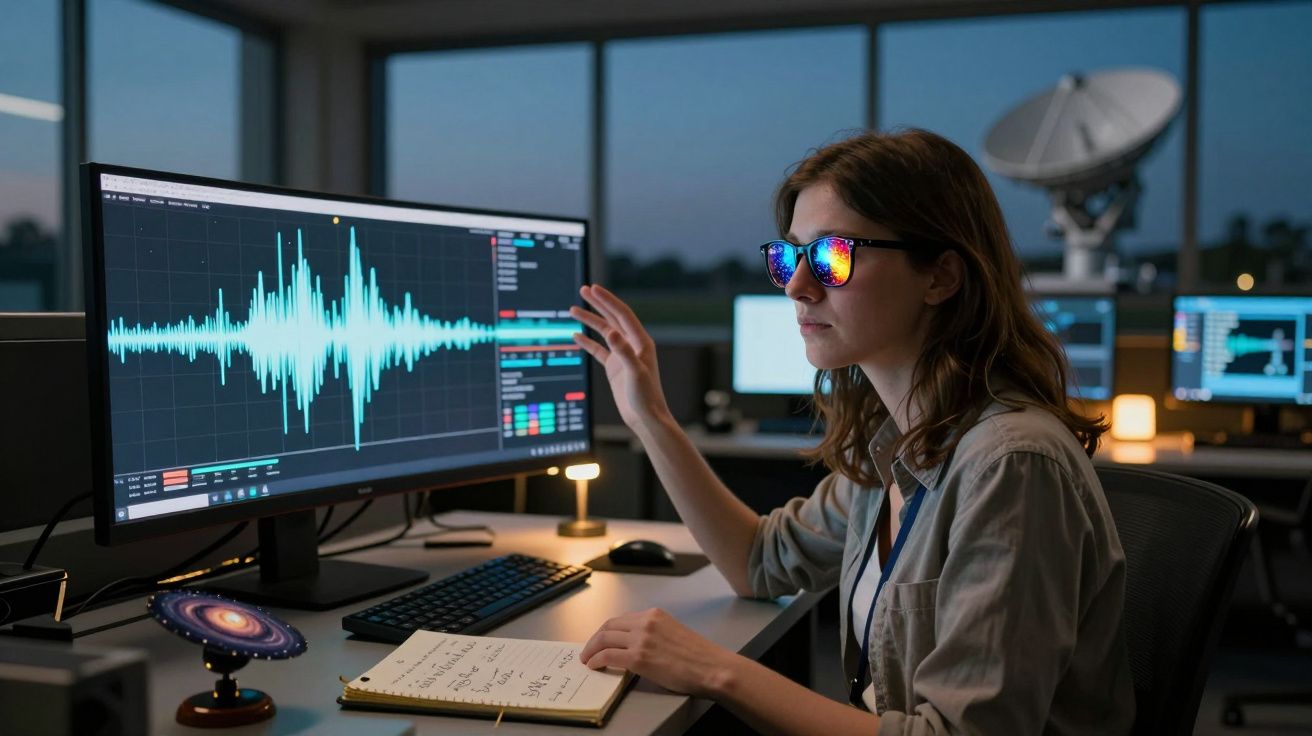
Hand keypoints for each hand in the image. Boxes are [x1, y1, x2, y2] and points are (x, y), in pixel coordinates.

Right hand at [571, 284, 672, 428]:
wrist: (646, 418)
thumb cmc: (646, 397)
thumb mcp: (635, 373)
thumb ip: (624, 352)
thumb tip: (611, 332)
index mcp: (641, 342)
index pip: (622, 315)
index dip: (608, 300)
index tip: (593, 289)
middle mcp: (632, 345)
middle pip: (613, 318)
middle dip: (598, 303)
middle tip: (583, 289)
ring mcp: (623, 356)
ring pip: (604, 332)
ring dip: (590, 320)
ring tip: (573, 310)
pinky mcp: (615, 368)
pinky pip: (599, 350)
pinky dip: (588, 342)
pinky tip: (576, 335)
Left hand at [580, 608, 738, 697]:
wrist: (712, 667)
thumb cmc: (699, 657)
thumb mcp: (674, 633)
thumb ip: (654, 634)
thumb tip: (636, 646)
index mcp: (654, 614)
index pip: (621, 619)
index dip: (607, 630)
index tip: (601, 639)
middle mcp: (646, 622)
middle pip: (609, 626)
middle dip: (595, 639)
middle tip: (588, 650)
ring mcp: (641, 639)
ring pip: (604, 639)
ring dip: (591, 649)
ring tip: (587, 659)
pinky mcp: (639, 658)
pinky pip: (608, 656)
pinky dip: (596, 660)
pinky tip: (594, 666)